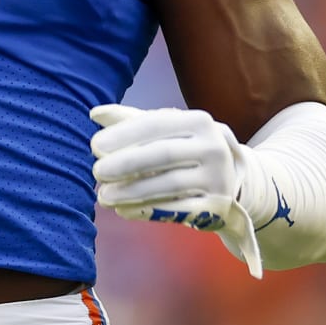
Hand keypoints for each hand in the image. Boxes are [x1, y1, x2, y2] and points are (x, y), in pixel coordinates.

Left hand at [89, 104, 262, 277]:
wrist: (230, 181)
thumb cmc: (186, 150)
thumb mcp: (166, 132)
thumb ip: (131, 121)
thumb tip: (95, 114)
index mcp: (200, 122)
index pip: (157, 124)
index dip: (124, 134)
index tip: (95, 145)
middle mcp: (214, 147)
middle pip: (163, 153)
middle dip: (126, 163)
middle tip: (97, 172)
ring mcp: (218, 178)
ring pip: (169, 184)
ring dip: (132, 191)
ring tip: (103, 196)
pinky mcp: (216, 207)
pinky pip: (177, 210)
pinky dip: (147, 211)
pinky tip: (122, 210)